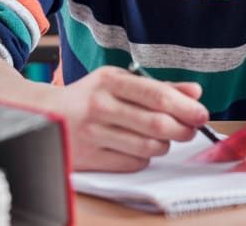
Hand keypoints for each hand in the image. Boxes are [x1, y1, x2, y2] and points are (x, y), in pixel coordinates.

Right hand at [59, 66, 208, 171]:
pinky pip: (132, 163)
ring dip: (165, 145)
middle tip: (191, 130)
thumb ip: (159, 87)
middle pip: (157, 124)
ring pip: (148, 146)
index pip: (158, 95)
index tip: (203, 114)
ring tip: (165, 138)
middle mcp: (99, 106)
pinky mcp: (88, 157)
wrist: (43, 114)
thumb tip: (195, 92)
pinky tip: (140, 147)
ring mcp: (92, 133)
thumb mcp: (121, 82)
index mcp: (110, 82)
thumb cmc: (91, 96)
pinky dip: (145, 157)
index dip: (186, 107)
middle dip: (183, 129)